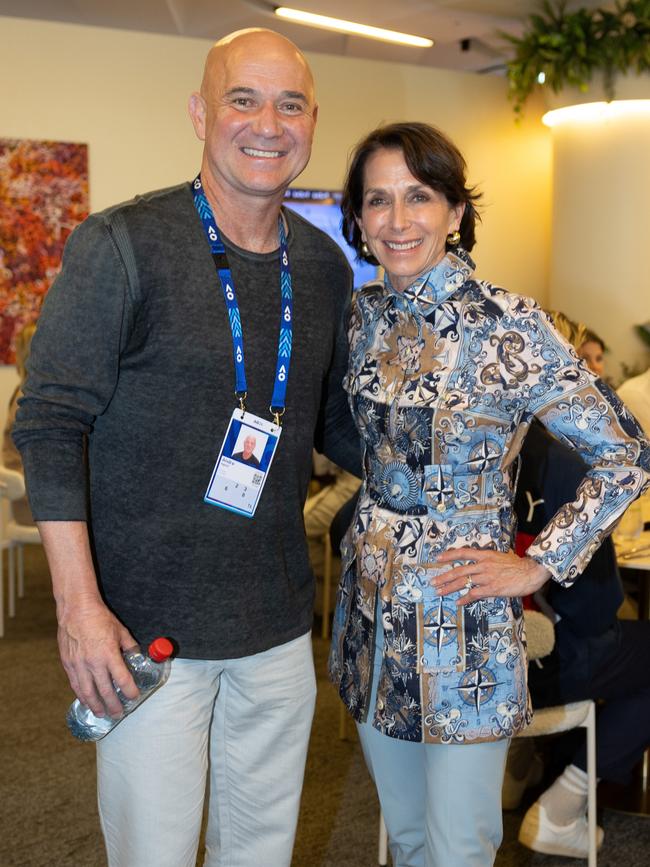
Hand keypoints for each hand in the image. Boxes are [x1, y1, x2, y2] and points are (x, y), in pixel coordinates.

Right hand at [58, 596, 138, 717]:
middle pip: (105, 691)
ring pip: (87, 692)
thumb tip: (137, 657)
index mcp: (109, 654)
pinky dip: (82, 696)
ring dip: (96, 705)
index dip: (130, 691)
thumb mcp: (121, 631)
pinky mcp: (68, 664)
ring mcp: (79, 665)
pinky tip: (87, 701)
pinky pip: (75, 685)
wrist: (76, 610)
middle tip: (118, 713)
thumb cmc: (100, 618)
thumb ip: (129, 646)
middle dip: (113, 705)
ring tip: (102, 714)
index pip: (122, 679)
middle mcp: (94, 663)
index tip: (134, 696)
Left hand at [432, 547, 550, 605]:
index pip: (462, 553)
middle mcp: (483, 565)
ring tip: (439, 592)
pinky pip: (474, 594)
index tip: (437, 558)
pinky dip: (465, 598)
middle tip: (433, 582)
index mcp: (485, 555)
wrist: (530, 571)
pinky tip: (458, 602)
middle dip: (444, 577)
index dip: (449, 555)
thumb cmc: (517, 565)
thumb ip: (488, 559)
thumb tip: (480, 562)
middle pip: (459, 570)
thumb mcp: (500, 556)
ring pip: (463, 582)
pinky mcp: (492, 589)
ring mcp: (487, 577)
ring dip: (449, 588)